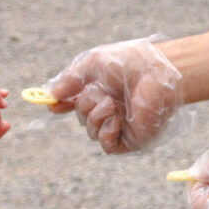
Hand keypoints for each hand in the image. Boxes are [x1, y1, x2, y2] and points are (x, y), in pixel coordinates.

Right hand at [45, 36, 191, 153]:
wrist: (158, 72)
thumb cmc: (129, 63)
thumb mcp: (93, 65)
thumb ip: (71, 80)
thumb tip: (50, 95)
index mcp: (102, 91)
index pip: (75, 104)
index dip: (62, 105)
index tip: (53, 105)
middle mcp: (110, 109)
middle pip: (81, 118)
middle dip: (85, 105)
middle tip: (101, 94)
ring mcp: (121, 125)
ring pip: (91, 132)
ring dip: (96, 116)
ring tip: (113, 103)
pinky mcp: (132, 139)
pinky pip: (107, 145)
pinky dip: (106, 132)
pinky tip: (116, 118)